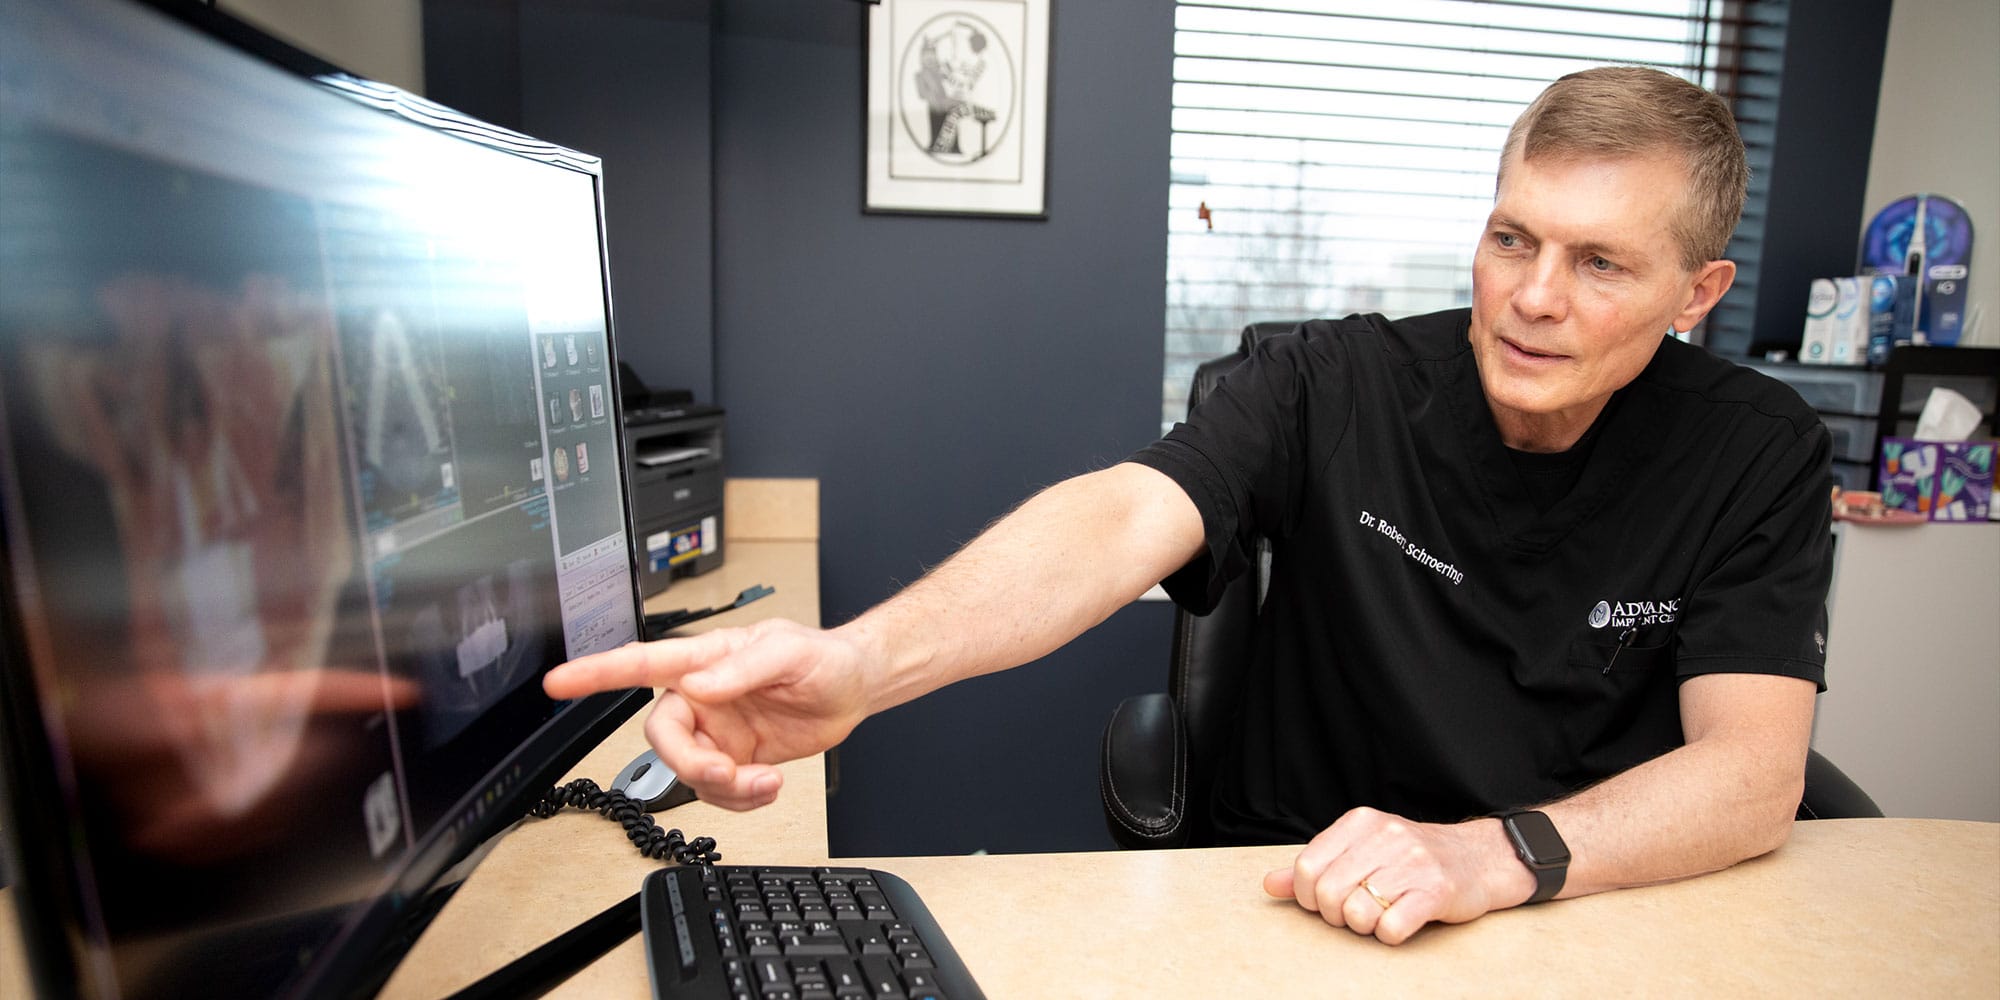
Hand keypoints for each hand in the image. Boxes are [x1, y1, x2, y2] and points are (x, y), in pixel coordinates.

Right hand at [543, 618, 874, 809]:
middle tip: (726, 773)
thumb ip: (741, 669)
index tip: (559, 682)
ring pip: (689, 773)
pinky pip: (717, 791)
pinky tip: (769, 784)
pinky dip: (741, 798)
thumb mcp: (788, 653)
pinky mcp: (734, 760)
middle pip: (662, 738)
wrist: (854, 689)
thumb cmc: (821, 657)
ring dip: (725, 788)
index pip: (641, 664)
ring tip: (765, 780)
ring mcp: (716, 732)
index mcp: (705, 660)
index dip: (596, 673)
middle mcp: (702, 697)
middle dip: (690, 764)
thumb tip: (701, 687)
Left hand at [1261, 807, 1532, 944]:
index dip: (1309, 896)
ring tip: (1380, 915)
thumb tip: (1270, 884)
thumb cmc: (1411, 859)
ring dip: (1363, 926)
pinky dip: (1389, 934)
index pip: (1307, 867)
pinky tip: (1400, 922)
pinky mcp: (1436, 890)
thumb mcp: (1361, 850)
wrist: (1479, 858)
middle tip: (1356, 912)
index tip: (1326, 900)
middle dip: (1335, 915)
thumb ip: (1316, 866)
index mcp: (1360, 822)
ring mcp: (1412, 862)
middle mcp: (1384, 836)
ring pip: (1355, 912)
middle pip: (1327, 893)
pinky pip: (1390, 927)